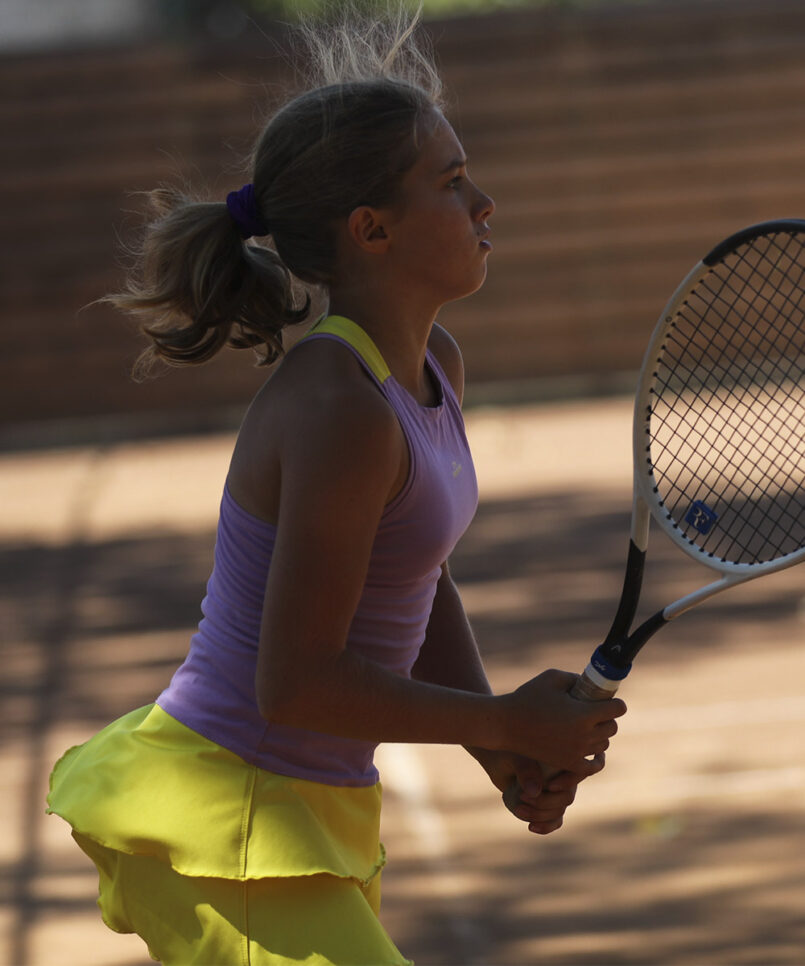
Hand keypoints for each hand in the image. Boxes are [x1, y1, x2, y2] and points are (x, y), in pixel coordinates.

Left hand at [469, 747, 604, 833]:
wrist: (497, 760)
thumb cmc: (506, 752)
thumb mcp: (514, 758)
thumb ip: (525, 770)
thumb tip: (535, 791)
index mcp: (562, 759)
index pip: (578, 773)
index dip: (568, 782)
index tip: (548, 786)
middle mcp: (564, 776)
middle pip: (566, 797)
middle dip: (545, 803)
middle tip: (522, 798)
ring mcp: (557, 792)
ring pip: (558, 811)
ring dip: (541, 816)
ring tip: (518, 810)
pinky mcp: (547, 805)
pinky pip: (554, 820)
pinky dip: (545, 826)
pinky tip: (530, 827)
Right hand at [500, 669, 625, 771]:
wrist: (506, 724)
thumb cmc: (528, 697)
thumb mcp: (553, 677)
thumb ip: (576, 678)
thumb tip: (590, 684)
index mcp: (584, 714)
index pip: (617, 709)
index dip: (616, 702)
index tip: (609, 699)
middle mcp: (584, 736)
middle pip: (612, 728)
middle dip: (607, 717)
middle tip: (596, 710)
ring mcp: (576, 752)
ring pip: (603, 745)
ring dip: (600, 735)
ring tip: (587, 726)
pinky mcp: (567, 763)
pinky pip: (592, 766)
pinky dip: (594, 757)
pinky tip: (587, 747)